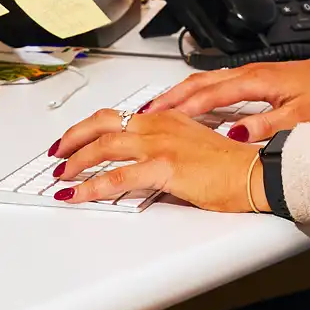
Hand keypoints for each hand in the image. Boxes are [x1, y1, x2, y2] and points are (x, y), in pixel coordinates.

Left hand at [50, 109, 265, 211]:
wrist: (253, 172)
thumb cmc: (231, 165)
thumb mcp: (193, 147)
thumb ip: (166, 149)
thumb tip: (143, 166)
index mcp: (167, 118)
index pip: (118, 115)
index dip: (90, 127)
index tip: (75, 139)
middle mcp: (159, 125)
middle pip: (102, 123)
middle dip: (73, 138)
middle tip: (57, 154)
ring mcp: (160, 144)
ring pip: (103, 147)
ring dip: (75, 162)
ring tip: (61, 176)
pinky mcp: (163, 167)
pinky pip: (116, 178)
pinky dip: (90, 187)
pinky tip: (78, 195)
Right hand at [146, 52, 309, 141]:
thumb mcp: (300, 117)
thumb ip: (266, 127)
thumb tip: (234, 134)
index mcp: (257, 80)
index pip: (210, 93)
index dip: (181, 106)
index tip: (156, 118)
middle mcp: (250, 72)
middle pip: (200, 82)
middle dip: (169, 97)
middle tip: (142, 114)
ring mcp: (251, 73)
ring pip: (206, 80)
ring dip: (180, 93)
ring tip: (156, 109)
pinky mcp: (256, 77)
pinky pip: (216, 82)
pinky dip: (196, 92)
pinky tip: (190, 103)